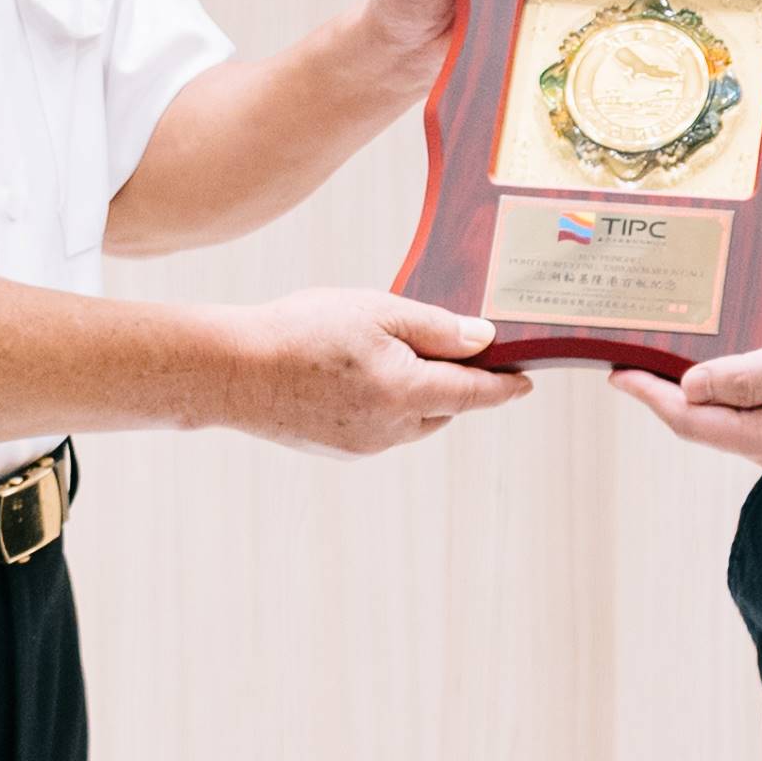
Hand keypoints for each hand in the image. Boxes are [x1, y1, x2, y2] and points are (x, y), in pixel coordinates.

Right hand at [221, 286, 530, 457]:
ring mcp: (363, 445)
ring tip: (396, 354)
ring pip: (412, 421)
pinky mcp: (338, 449)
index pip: (474, 395)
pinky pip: (381, 429)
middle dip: (455, 383)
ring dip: (419, 395)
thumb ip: (436, 327)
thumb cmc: (303, 331)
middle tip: (455, 349)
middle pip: (444, 408)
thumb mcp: (377, 311)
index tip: (526, 382)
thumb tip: (483, 340)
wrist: (234, 370)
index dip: (504, 388)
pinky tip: (359, 375)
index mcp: (408, 394)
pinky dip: (387, 405)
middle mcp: (391, 430)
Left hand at [607, 309, 761, 481]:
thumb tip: (690, 388)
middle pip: (708, 426)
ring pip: (735, 421)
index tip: (616, 372)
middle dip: (669, 395)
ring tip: (674, 359)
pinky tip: (732, 370)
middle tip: (634, 360)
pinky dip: (740, 393)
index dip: (649, 396)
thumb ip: (745, 376)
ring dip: (705, 393)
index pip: (691, 421)